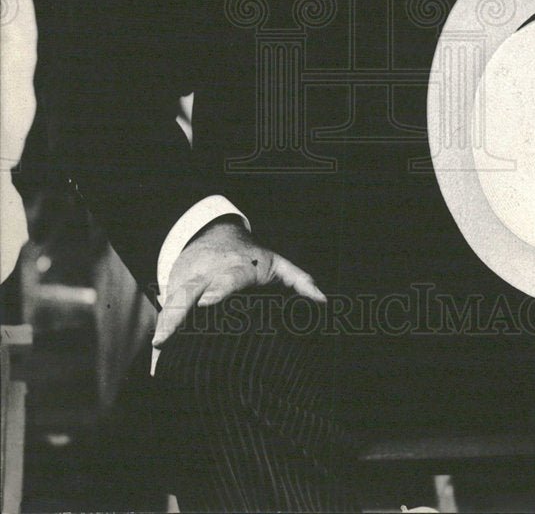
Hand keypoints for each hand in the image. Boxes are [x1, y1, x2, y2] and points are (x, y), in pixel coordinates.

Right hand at [152, 217, 325, 346]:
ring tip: (160, 345)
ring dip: (166, 322)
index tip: (208, 302)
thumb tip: (323, 301)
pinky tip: (157, 354)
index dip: (218, 290)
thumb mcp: (275, 263)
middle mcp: (208, 272)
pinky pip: (165, 310)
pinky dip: (161, 330)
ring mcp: (187, 280)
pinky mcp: (173, 289)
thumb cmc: (251, 258)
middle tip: (171, 331)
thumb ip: (299, 280)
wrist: (214, 234)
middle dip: (182, 308)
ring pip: (173, 300)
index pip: (227, 278)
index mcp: (235, 267)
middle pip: (192, 290)